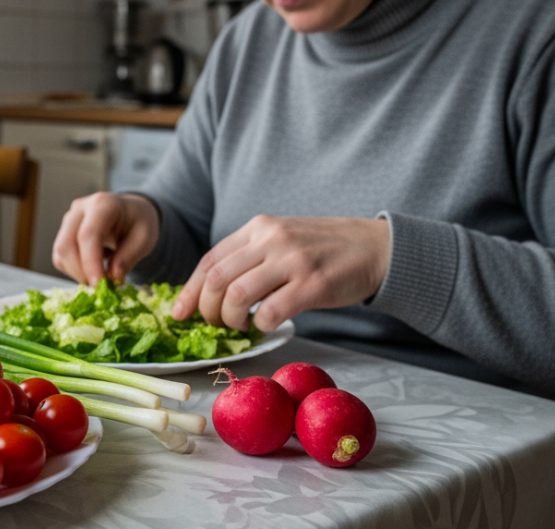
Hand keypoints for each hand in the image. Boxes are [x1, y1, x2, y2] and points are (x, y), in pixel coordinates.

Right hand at [52, 192, 159, 284]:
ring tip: (100, 278)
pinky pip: (60, 258)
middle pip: (66, 244)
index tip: (99, 285)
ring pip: (60, 253)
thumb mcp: (145, 237)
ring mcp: (68, 220)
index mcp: (103, 204)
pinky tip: (92, 270)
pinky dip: (73, 271)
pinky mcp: (63, 233)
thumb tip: (114, 275)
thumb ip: (130, 255)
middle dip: (81, 272)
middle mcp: (80, 209)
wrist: (130, 212)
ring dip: (77, 273)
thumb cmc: (138, 222)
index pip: (88, 235)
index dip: (90, 263)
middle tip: (101, 288)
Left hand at [172, 215, 391, 332]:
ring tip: (239, 326)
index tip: (180, 313)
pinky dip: (261, 325)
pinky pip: (270, 311)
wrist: (374, 247)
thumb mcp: (281, 238)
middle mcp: (271, 239)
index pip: (210, 259)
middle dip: (207, 309)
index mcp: (259, 227)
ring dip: (230, 319)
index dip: (190, 290)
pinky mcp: (313, 284)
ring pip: (237, 295)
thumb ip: (250, 255)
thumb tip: (211, 291)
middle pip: (216, 278)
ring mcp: (293, 260)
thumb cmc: (323, 249)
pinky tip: (266, 325)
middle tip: (214, 325)